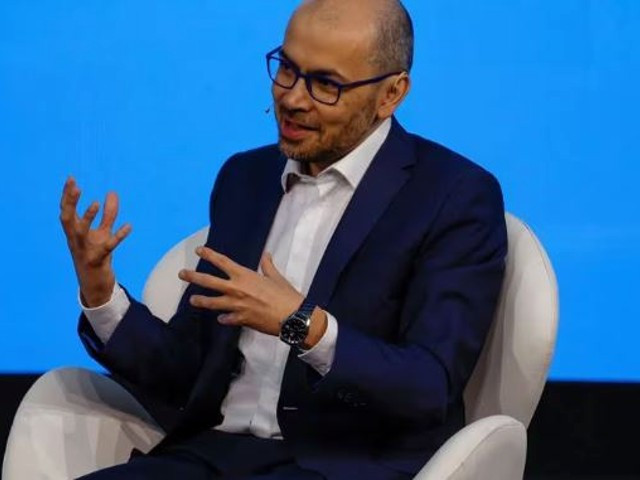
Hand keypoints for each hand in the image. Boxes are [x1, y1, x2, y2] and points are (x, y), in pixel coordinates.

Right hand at [59, 177, 131, 306]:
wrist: (95, 288)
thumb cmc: (96, 256)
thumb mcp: (102, 234)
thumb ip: (108, 214)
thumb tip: (112, 192)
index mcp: (74, 233)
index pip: (66, 211)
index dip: (67, 196)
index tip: (71, 179)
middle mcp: (76, 241)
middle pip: (68, 219)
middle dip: (71, 203)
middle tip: (76, 187)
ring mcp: (85, 251)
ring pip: (82, 233)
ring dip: (88, 218)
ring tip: (96, 202)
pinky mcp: (97, 261)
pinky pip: (108, 247)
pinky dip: (118, 236)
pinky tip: (128, 226)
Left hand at [179, 247, 305, 336]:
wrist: (291, 316)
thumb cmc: (285, 294)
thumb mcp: (276, 277)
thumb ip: (268, 266)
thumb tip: (266, 255)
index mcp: (245, 275)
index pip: (222, 262)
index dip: (209, 255)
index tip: (199, 250)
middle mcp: (236, 289)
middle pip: (209, 281)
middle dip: (194, 277)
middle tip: (182, 274)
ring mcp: (236, 305)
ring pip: (212, 303)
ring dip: (201, 301)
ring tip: (192, 300)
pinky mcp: (240, 319)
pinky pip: (227, 319)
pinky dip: (223, 319)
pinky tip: (221, 319)